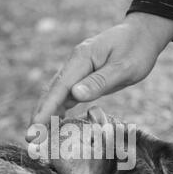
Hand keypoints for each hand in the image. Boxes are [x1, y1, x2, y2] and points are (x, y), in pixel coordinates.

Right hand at [26, 13, 172, 141]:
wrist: (143, 34)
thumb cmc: (137, 49)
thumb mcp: (124, 66)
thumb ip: (100, 81)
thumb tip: (75, 95)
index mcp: (82, 59)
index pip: (59, 87)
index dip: (46, 109)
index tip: (34, 127)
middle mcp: (75, 64)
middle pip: (52, 91)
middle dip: (39, 114)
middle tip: (29, 138)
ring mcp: (77, 70)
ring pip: (56, 94)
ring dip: (46, 114)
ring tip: (37, 135)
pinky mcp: (82, 77)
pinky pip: (66, 95)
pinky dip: (58, 109)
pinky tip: (54, 123)